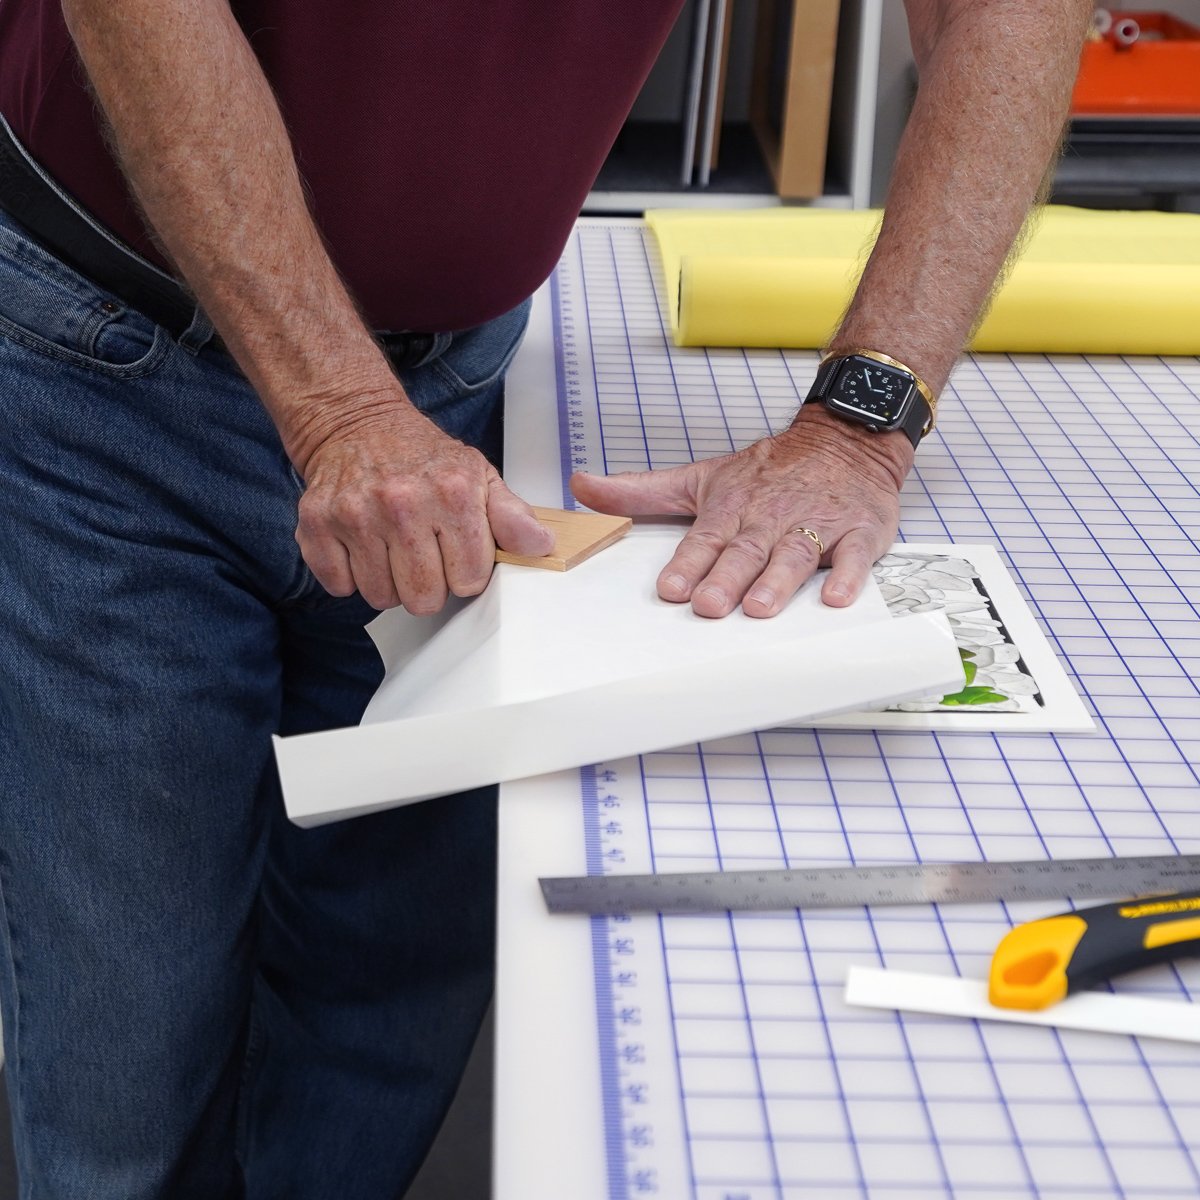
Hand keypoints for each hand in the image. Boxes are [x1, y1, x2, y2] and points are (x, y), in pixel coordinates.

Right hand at [293, 391, 552, 612]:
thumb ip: (512, 517)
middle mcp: (403, 502)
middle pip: (424, 598)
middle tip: (421, 552)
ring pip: (381, 597)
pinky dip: (349, 575)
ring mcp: (355, 514)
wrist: (357, 423)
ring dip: (388, 581)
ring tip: (391, 546)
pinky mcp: (317, 524)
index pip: (469, 581)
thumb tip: (542, 547)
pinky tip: (361, 546)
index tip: (455, 549)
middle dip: (427, 584)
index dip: (464, 572)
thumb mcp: (478, 477)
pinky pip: (339, 587)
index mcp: (453, 493)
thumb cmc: (423, 458)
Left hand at [570, 406, 911, 618]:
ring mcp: (815, 524)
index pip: (705, 539)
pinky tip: (838, 597)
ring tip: (758, 607)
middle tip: (708, 604)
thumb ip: (641, 490)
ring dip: (776, 581)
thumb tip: (582, 486)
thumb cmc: (769, 469)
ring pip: (794, 555)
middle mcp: (770, 518)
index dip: (687, 564)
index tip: (671, 588)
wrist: (843, 437)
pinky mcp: (858, 532)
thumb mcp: (701, 476)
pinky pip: (855, 555)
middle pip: (745, 551)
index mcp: (732, 508)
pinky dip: (849, 576)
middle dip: (725, 578)